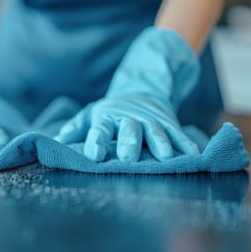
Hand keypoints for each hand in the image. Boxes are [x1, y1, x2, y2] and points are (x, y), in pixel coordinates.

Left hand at [54, 92, 198, 161]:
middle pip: (129, 129)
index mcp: (107, 117)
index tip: (93, 155)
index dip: (96, 140)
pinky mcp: (169, 122)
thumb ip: (75, 127)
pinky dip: (186, 143)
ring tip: (165, 158)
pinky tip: (193, 155)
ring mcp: (151, 119)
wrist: (140, 92)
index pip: (99, 128)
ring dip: (161, 144)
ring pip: (156, 131)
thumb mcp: (91, 114)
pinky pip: (178, 133)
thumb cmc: (111, 112)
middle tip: (129, 158)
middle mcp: (130, 118)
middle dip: (129, 142)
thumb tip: (58, 139)